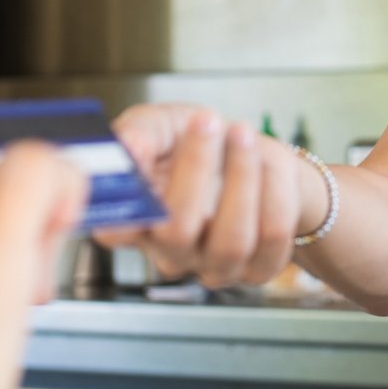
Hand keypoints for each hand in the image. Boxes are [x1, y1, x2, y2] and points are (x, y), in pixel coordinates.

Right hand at [99, 103, 312, 286]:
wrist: (251, 154)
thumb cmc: (193, 142)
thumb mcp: (159, 125)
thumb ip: (138, 134)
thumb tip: (127, 148)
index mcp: (135, 222)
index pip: (114, 229)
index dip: (125, 201)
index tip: (140, 153)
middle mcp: (170, 253)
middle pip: (176, 233)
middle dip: (194, 168)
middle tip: (205, 120)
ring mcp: (214, 267)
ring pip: (230, 241)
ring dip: (240, 176)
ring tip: (241, 134)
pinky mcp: (258, 268)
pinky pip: (272, 234)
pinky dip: (273, 188)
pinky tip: (266, 162)